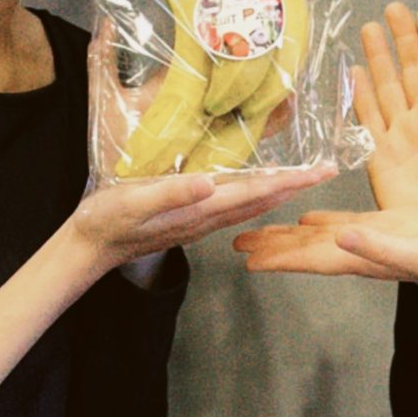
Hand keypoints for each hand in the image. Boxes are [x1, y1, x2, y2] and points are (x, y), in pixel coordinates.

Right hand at [72, 164, 335, 275]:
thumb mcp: (135, 201)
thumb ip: (172, 193)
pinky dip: (255, 195)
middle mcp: (207, 218)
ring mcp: (200, 222)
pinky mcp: (190, 220)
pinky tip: (257, 188)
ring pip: (251, 206)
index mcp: (201, 209)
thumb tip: (210, 183)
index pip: (256, 193)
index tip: (321, 171)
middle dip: (295, 186)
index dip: (290, 181)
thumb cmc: (108, 219)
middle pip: (262, 201)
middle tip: (327, 170)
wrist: (91, 246)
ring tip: (303, 177)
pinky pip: (234, 208)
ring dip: (279, 191)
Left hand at [234, 204, 417, 293]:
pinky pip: (345, 221)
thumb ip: (380, 248)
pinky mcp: (388, 225)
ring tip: (260, 233)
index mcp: (363, 257)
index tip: (246, 260)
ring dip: (289, 235)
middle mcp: (361, 250)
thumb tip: (340, 237)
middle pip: (306, 249)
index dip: (279, 258)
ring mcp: (372, 238)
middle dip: (273, 247)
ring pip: (320, 235)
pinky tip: (308, 217)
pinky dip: (322, 219)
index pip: (311, 258)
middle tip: (237, 245)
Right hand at [358, 4, 417, 219]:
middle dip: (403, 38)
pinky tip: (354, 72)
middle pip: (412, 68)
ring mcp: (402, 134)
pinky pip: (368, 118)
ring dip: (379, 58)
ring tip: (369, 29)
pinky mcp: (381, 154)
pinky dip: (360, 95)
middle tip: (393, 10)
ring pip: (388, 86)